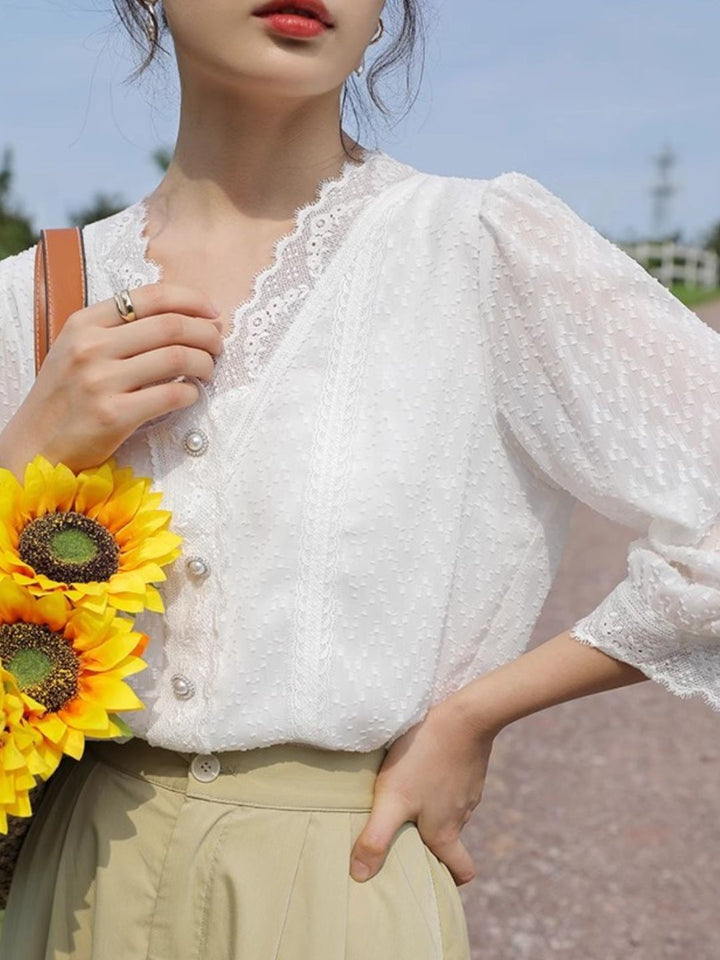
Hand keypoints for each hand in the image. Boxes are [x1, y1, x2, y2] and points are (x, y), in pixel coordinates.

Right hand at [0, 283, 222, 476]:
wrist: (35, 445)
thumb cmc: (65, 398)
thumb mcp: (77, 349)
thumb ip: (117, 330)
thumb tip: (178, 318)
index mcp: (84, 323)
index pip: (150, 297)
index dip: (190, 301)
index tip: (211, 312)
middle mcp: (91, 347)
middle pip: (171, 326)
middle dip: (206, 333)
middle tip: (218, 345)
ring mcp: (101, 381)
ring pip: (176, 358)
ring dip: (204, 363)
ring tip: (208, 370)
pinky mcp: (113, 415)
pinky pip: (170, 396)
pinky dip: (191, 393)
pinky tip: (191, 395)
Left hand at [349, 693, 498, 885]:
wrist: (464, 713)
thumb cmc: (423, 757)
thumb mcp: (392, 798)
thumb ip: (376, 838)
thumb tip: (359, 878)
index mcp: (446, 832)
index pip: (462, 871)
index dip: (448, 878)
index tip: (428, 874)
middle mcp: (461, 815)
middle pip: (450, 839)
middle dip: (430, 839)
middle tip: (404, 829)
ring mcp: (468, 789)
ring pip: (450, 809)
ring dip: (431, 806)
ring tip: (406, 791)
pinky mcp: (468, 764)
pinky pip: (453, 782)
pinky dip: (438, 780)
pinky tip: (420, 764)